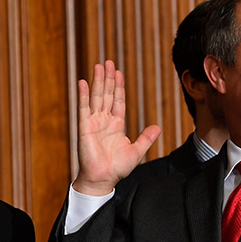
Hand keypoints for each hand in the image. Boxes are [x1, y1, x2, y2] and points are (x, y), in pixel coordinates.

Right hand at [72, 60, 160, 195]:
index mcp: (116, 125)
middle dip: (108, 78)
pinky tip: (83, 82)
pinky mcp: (84, 127)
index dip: (119, 86)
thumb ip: (146, 138)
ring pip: (96, 97)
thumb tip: (158, 127)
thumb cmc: (117, 168)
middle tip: (108, 61)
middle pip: (107, 94)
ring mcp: (94, 122)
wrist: (103, 179)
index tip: (119, 72)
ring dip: (98, 81)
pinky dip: (83, 95)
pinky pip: (83, 108)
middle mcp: (104, 121)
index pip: (118, 100)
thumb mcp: (137, 151)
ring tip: (99, 65)